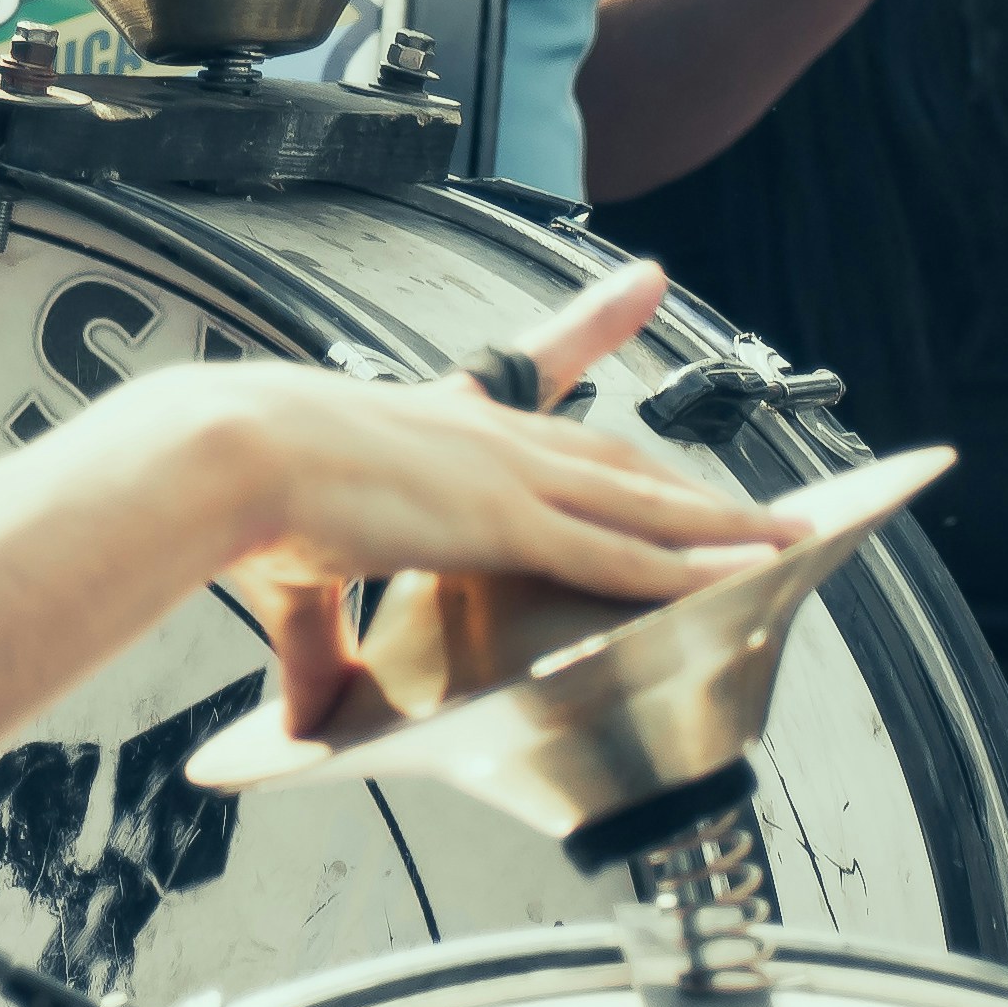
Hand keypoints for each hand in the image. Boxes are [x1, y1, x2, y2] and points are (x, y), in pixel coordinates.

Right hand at [173, 266, 803, 741]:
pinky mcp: (511, 520)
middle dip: (686, 478)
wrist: (222, 455)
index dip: (593, 330)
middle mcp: (483, 435)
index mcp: (429, 424)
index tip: (644, 286)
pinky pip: (628, 552)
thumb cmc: (234, 492)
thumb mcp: (289, 573)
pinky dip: (694, 564)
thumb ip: (316, 651)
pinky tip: (742, 570)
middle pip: (613, 455)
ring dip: (720, 522)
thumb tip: (304, 720)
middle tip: (753, 496)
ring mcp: (506, 473)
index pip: (528, 373)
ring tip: (785, 535)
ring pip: (643, 501)